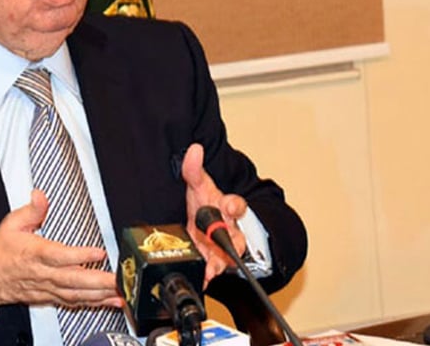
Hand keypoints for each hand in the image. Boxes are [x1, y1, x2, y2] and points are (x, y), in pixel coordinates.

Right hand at [0, 190, 123, 313]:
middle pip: (74, 280)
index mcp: (35, 253)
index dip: (79, 256)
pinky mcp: (51, 297)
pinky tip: (111, 301)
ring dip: (101, 295)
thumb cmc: (1, 251)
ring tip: (122, 292)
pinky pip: (75, 302)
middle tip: (119, 279)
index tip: (98, 252)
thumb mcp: (12, 224)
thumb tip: (40, 196)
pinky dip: (95, 303)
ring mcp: (48, 288)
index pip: (59, 256)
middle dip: (99, 281)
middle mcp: (43, 274)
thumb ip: (31, 210)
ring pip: (77, 295)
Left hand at [181, 143, 248, 285]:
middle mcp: (230, 229)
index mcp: (228, 208)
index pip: (237, 205)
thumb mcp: (199, 185)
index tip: (231, 206)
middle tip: (221, 245)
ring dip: (220, 264)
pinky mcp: (214, 261)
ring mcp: (222, 248)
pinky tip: (202, 280)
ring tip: (212, 269)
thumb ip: (193, 169)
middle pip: (236, 238)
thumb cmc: (206, 203)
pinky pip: (214, 270)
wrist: (205, 223)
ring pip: (227, 258)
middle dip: (229, 242)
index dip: (235, 205)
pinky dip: (209, 276)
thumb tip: (194, 149)